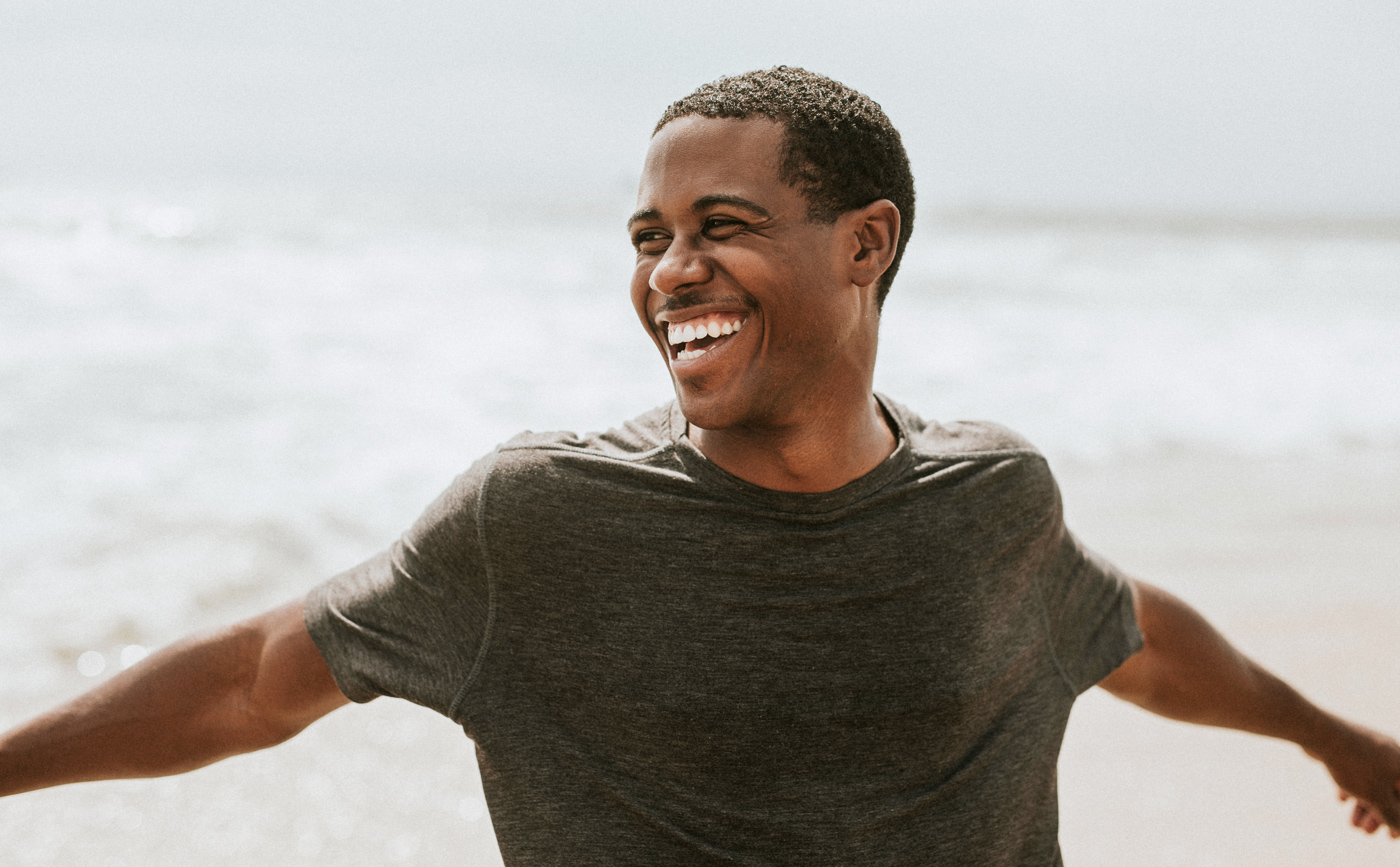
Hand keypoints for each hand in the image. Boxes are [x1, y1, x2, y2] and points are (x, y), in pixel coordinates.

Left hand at [1309, 718, 1399, 837]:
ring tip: (1352, 823)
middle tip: (1365, 831)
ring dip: (1364, 804)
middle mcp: (1390, 752)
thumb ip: (1392, 815)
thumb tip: (1399, 828)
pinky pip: (1356, 770)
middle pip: (1389, 790)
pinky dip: (1352, 786)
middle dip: (1379, 814)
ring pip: (1371, 781)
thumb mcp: (1377, 798)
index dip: (1399, 818)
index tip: (1390, 837)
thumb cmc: (1354, 766)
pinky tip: (1340, 799)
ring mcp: (1370, 746)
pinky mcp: (1350, 744)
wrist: (1321, 733)